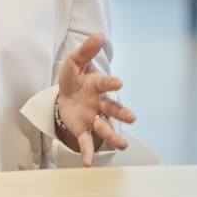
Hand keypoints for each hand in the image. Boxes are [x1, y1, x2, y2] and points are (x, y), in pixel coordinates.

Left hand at [56, 33, 136, 165]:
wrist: (64, 95)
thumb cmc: (73, 78)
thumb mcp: (74, 62)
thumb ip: (86, 50)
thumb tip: (99, 34)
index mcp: (96, 85)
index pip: (104, 84)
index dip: (110, 82)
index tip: (118, 82)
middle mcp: (99, 103)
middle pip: (112, 109)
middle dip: (121, 113)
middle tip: (132, 118)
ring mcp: (92, 117)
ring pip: (104, 127)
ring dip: (112, 136)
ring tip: (122, 146)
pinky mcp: (82, 129)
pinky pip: (86, 142)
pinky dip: (88, 152)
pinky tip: (88, 163)